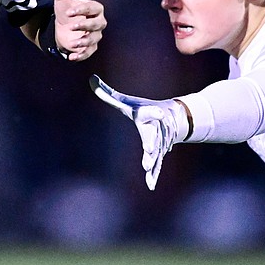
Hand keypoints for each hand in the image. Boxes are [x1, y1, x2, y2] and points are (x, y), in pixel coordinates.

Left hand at [49, 0, 104, 61]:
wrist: (64, 28)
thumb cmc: (67, 11)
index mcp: (95, 9)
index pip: (92, 8)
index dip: (82, 10)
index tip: (68, 12)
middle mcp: (98, 22)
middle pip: (97, 24)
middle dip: (85, 26)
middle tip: (71, 26)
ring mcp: (95, 36)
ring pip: (94, 39)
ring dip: (84, 42)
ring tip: (73, 43)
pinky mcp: (90, 48)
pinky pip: (89, 52)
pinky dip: (81, 55)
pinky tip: (72, 57)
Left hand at [89, 75, 184, 189]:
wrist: (173, 117)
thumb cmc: (144, 109)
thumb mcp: (126, 101)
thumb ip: (107, 93)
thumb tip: (91, 78)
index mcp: (146, 114)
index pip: (149, 113)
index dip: (153, 113)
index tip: (159, 114)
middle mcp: (155, 128)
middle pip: (154, 135)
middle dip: (153, 141)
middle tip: (150, 148)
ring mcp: (160, 141)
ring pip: (158, 151)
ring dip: (153, 159)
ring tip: (147, 168)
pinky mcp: (160, 153)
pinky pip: (157, 164)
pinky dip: (154, 175)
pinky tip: (150, 185)